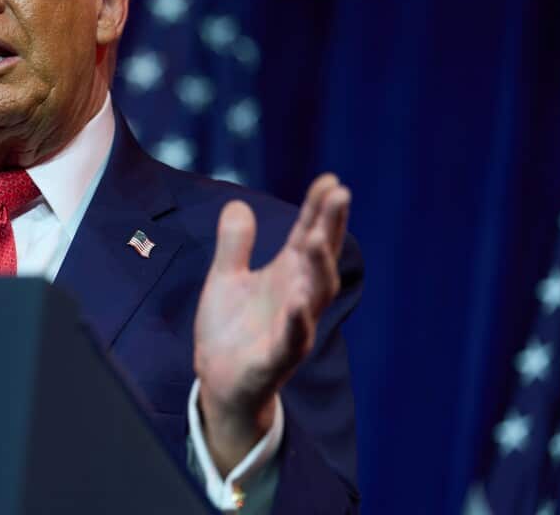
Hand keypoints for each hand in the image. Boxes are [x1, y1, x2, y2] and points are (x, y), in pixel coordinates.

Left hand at [192, 174, 350, 472]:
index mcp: (287, 275)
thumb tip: (236, 203)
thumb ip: (234, 244)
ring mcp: (292, 327)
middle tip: (340, 194)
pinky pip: (292, 339)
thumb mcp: (226, 277)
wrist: (218, 380)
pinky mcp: (278, 358)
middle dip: (330, 227)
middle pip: (320, 257)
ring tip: (315, 238)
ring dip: (318, 267)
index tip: (331, 180)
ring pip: (314, 295)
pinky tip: (297, 301)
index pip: (308, 235)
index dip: (319, 209)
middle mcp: (298, 297)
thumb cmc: (231, 329)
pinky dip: (297, 321)